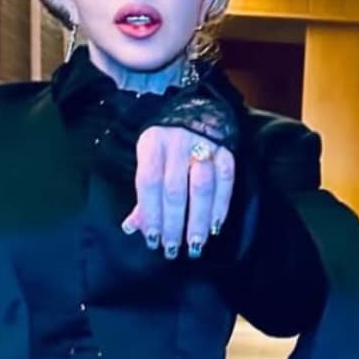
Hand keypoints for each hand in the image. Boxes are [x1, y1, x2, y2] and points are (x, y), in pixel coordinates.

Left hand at [122, 125, 235, 259]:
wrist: (197, 109)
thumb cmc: (166, 143)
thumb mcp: (148, 159)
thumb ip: (143, 195)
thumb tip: (132, 227)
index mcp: (153, 143)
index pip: (149, 183)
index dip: (150, 213)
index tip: (152, 239)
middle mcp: (178, 143)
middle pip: (175, 189)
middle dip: (173, 223)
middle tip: (172, 249)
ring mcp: (205, 145)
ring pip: (202, 187)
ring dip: (198, 219)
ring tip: (195, 243)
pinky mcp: (226, 150)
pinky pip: (225, 181)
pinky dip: (221, 206)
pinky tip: (214, 226)